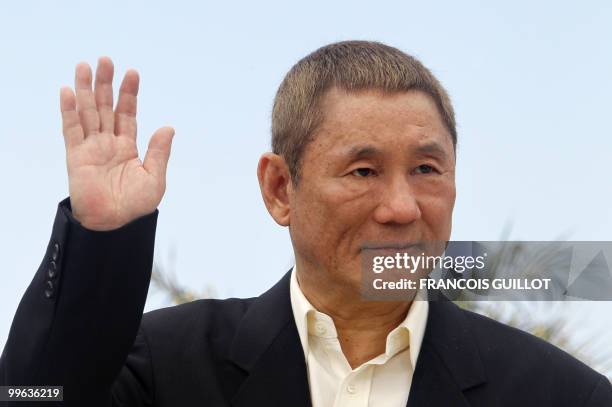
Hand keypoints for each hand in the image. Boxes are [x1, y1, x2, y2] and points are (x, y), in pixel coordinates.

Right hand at [60, 57, 174, 230]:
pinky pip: (71, 130)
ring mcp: (91, 148)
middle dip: (106, 83)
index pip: (128, 113)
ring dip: (85, 90)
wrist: (114, 224)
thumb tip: (168, 127)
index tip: (132, 73)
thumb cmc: (135, 205)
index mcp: (128, 146)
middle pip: (106, 107)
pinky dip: (68, 111)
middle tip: (105, 59)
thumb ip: (158, 152)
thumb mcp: (154, 177)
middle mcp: (108, 143)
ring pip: (88, 112)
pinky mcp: (76, 156)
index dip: (129, 93)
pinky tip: (67, 92)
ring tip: (85, 66)